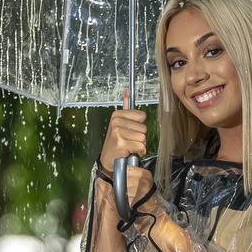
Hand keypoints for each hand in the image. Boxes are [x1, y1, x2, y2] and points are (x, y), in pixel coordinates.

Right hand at [101, 89, 155, 212]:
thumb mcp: (120, 123)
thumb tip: (127, 90)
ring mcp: (118, 132)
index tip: (129, 132)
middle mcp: (116, 122)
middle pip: (144, 128)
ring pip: (143, 138)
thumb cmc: (116, 143)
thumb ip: (125, 106)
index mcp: (117, 115)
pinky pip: (141, 147)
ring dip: (139, 145)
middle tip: (128, 141)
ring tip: (128, 147)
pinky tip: (129, 152)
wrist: (108, 161)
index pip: (142, 116)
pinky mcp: (121, 143)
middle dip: (139, 137)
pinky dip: (138, 152)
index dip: (139, 126)